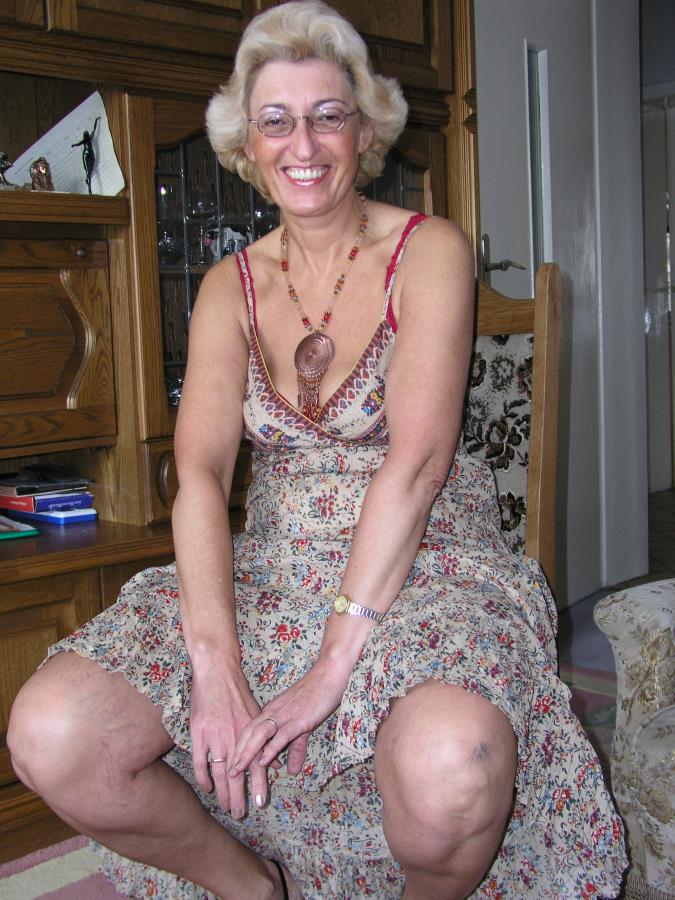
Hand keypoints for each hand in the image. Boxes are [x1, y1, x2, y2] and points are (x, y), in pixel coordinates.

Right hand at [190, 663, 270, 817]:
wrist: (217, 672)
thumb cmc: (238, 691)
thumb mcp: (257, 712)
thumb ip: (265, 737)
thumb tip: (275, 760)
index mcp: (251, 732)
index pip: (257, 765)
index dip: (258, 786)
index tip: (260, 804)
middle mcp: (234, 737)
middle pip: (237, 775)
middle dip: (239, 797)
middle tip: (240, 814)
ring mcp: (215, 736)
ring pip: (219, 772)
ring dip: (223, 793)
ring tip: (226, 807)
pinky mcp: (198, 733)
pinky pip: (200, 762)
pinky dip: (203, 777)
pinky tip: (207, 788)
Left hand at [228, 658, 349, 778]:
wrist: (329, 675)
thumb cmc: (316, 695)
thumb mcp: (303, 724)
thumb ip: (295, 748)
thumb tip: (292, 771)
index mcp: (272, 710)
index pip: (249, 729)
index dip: (239, 746)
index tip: (230, 763)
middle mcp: (273, 712)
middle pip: (248, 733)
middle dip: (237, 753)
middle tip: (228, 773)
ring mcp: (285, 715)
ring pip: (259, 735)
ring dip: (247, 753)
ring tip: (237, 771)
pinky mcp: (298, 719)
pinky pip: (280, 736)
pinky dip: (270, 749)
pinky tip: (262, 762)